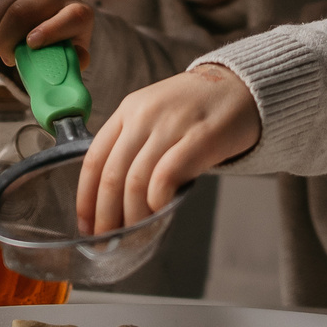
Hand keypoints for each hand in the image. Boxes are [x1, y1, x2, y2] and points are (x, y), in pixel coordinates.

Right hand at [0, 0, 92, 60]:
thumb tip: (71, 61)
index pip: (70, 17)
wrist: (53, 24)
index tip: (31, 45)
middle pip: (21, 12)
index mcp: (80, 13)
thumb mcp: (73, 57)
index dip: (49, 32)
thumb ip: (75, 61)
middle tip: (8, 58)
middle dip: (6, 40)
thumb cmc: (62, 45)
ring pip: (0, 8)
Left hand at [75, 66, 260, 233]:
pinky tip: (160, 212)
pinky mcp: (200, 137)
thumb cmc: (197, 108)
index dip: (85, 198)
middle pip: (112, 176)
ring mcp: (172, 124)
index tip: (85, 224)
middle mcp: (144, 115)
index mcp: (128, 109)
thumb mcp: (155, 113)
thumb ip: (132, 144)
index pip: (94, 159)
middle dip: (105, 216)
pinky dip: (157, 201)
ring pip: (136, 181)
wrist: (242, 86)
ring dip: (132, 217)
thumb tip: (111, 198)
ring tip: (135, 235)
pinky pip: (166, 176)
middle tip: (107, 240)